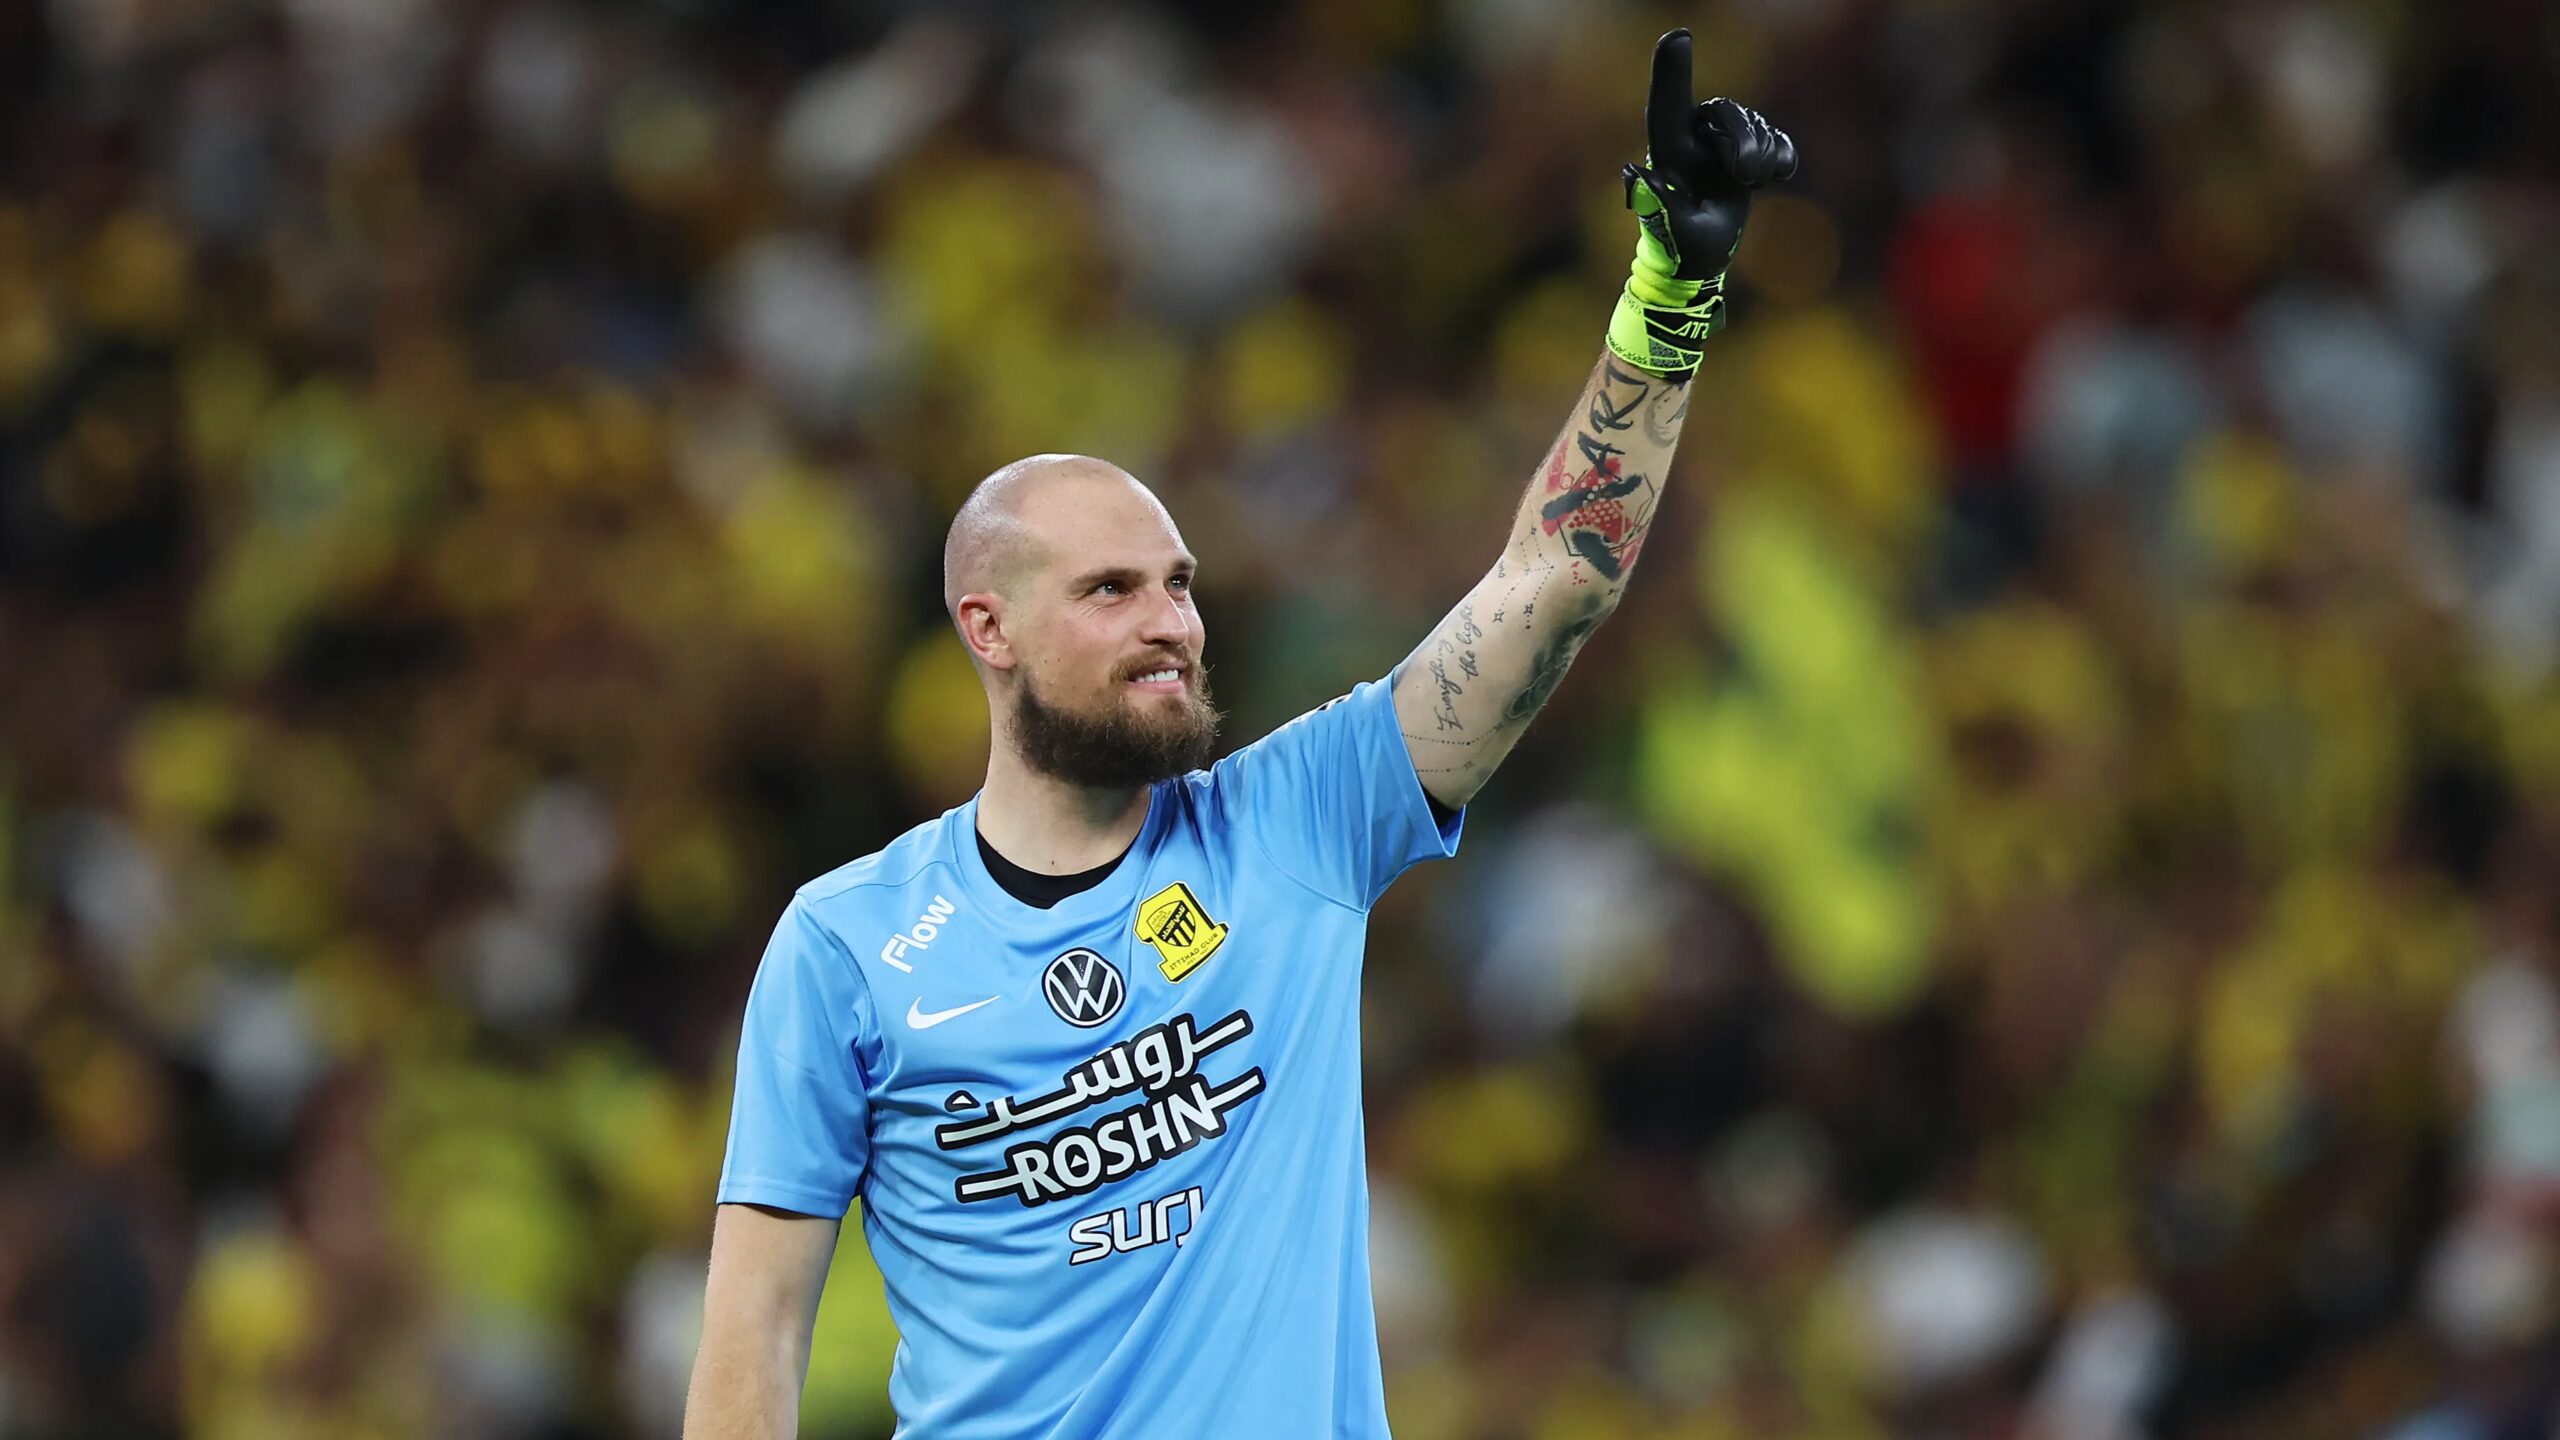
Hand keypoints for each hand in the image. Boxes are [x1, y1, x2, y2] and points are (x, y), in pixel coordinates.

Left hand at [1605, 30, 1797, 378]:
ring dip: (1761, 156)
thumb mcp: (1675, 233)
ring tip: (1749, 187)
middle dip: (1744, 138)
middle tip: (1746, 176)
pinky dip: (1781, 158)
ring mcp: (1721, 146)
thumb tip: (1636, 172)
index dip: (1673, 70)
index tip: (1678, 36)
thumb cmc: (1681, 250)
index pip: (1669, 104)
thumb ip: (1663, 205)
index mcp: (1669, 152)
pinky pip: (1776, 139)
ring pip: (1754, 123)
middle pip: (1726, 110)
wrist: (1700, 262)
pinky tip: (1776, 178)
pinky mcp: (1747, 156)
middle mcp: (1694, 140)